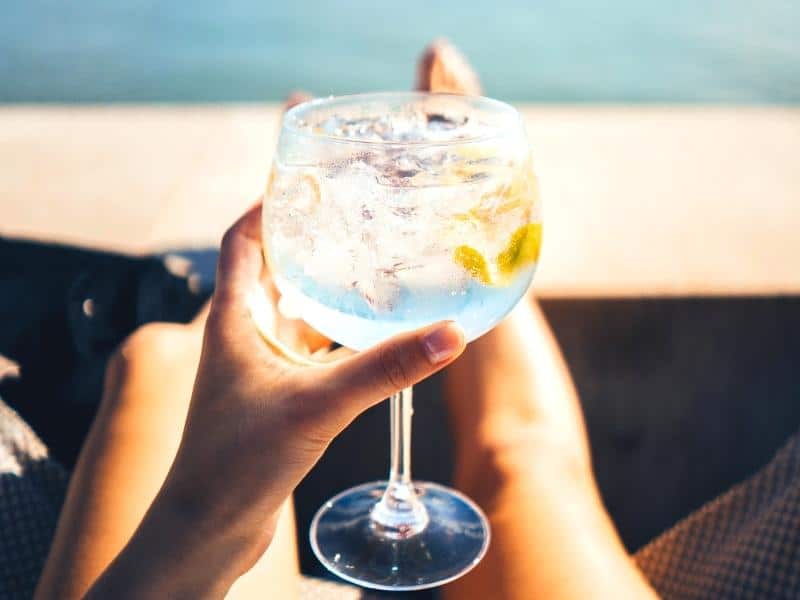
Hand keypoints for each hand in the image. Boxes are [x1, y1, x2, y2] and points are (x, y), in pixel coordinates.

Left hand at [88, 203, 465, 597]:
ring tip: (367, 266)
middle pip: (271, 270)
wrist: (209, 527)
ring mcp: (257, 367)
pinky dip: (334, 336)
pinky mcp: (274, 396)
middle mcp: (241, 335)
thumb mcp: (317, 404)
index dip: (265, 205)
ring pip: (293, 312)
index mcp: (232, 320)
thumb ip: (383, 369)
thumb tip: (449, 334)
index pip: (240, 241)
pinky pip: (308, 350)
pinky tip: (367, 333)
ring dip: (322, 290)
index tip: (302, 179)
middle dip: (306, 242)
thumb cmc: (238, 462)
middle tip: (350, 217)